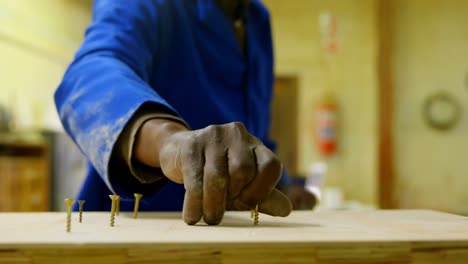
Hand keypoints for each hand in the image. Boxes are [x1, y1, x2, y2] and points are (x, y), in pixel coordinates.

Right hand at [136, 120, 291, 224]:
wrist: (179, 152)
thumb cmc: (216, 174)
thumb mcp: (241, 186)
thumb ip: (263, 197)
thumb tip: (286, 210)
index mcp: (255, 145)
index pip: (271, 165)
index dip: (263, 190)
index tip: (249, 204)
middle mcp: (237, 135)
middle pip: (243, 170)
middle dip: (234, 196)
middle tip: (225, 210)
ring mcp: (213, 136)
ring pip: (218, 177)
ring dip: (213, 205)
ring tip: (209, 220)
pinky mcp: (191, 144)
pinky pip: (195, 178)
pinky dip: (195, 203)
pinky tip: (193, 216)